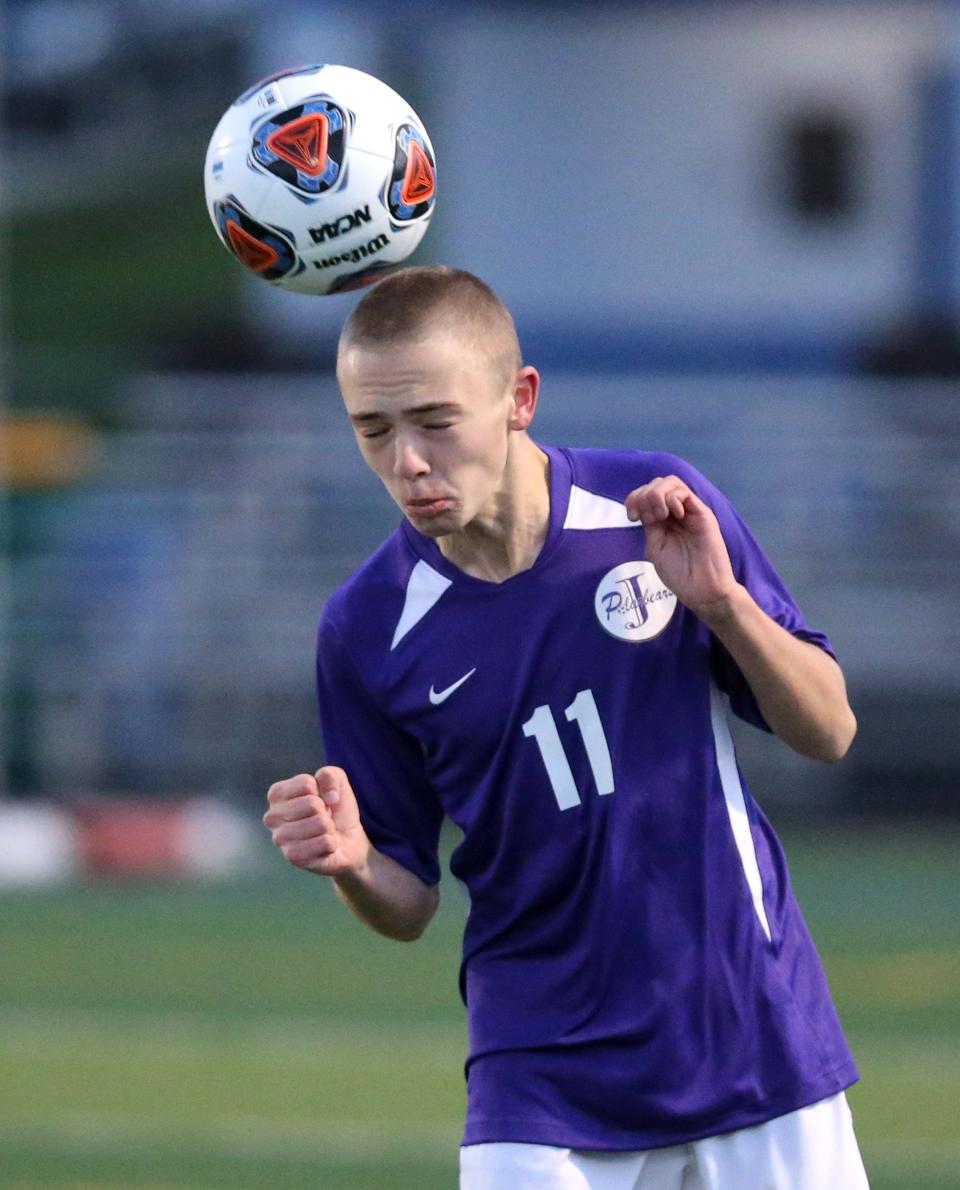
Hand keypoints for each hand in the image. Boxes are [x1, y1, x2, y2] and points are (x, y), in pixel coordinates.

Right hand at [263, 766, 369, 876]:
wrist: (347, 840)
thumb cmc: (336, 809)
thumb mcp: (337, 782)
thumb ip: (330, 775)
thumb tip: (330, 796)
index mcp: (276, 794)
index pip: (306, 784)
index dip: (322, 791)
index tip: (321, 800)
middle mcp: (272, 816)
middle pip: (312, 804)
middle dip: (326, 811)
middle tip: (323, 818)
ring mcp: (280, 839)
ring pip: (320, 824)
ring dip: (329, 828)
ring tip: (323, 832)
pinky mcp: (293, 857)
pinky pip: (325, 843)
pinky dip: (332, 843)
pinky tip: (324, 846)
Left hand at [625, 475, 738, 618]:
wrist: (703, 590)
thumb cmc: (679, 574)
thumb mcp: (656, 548)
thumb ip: (650, 526)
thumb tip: (643, 507)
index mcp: (661, 521)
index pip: (644, 494)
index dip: (634, 498)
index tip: (632, 517)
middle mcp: (675, 512)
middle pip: (656, 483)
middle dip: (644, 496)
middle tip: (647, 518)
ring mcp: (689, 512)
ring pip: (670, 482)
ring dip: (657, 495)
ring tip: (660, 516)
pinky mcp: (703, 514)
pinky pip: (685, 493)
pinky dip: (672, 499)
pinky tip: (674, 516)